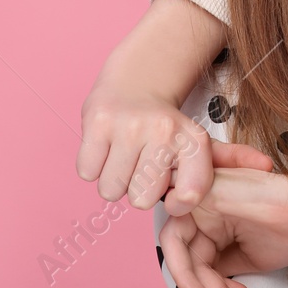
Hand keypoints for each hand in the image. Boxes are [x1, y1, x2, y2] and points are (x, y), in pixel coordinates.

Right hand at [77, 85, 213, 214]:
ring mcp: (130, 126)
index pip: (191, 193)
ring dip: (114, 180)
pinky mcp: (98, 122)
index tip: (171, 194)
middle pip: (141, 201)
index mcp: (193, 139)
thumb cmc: (163, 126)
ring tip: (124, 156)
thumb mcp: (192, 145)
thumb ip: (200, 175)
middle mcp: (164, 130)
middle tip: (141, 166)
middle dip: (137, 190)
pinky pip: (87, 173)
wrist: (139, 83)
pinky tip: (107, 149)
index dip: (178, 203)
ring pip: (110, 190)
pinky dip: (93, 167)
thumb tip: (188, 199)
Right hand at [158, 141, 281, 287]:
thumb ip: (197, 202)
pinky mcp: (235, 254)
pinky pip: (220, 280)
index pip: (174, 239)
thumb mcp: (232, 192)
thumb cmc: (284, 194)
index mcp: (200, 199)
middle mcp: (206, 218)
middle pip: (190, 263)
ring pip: (205, 276)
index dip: (179, 268)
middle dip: (204, 286)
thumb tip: (170, 211)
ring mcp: (221, 237)